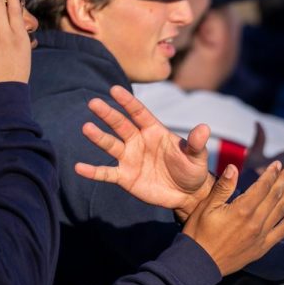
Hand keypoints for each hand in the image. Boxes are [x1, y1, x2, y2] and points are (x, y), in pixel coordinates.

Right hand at [75, 85, 212, 221]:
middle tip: (93, 102)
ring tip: (86, 128)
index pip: (139, 113)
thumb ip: (196, 143)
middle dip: (108, 114)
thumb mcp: (197, 157)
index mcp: (154, 131)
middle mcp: (139, 141)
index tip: (115, 90)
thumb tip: (204, 128)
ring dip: (98, 137)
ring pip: (111, 145)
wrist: (187, 194)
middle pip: (121, 125)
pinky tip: (79, 167)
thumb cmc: (192, 170)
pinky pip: (106, 173)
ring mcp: (130, 159)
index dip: (128, 102)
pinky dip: (93, 171)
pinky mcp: (125, 177)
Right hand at [183, 160, 283, 274]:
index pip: (262, 187)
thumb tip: (233, 167)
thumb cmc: (198, 234)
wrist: (199, 264)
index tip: (278, 163)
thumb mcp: (205, 207)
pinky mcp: (261, 248)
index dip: (271, 174)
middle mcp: (255, 222)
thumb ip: (222, 187)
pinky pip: (280, 233)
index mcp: (242, 209)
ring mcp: (260, 236)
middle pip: (275, 196)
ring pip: (281, 211)